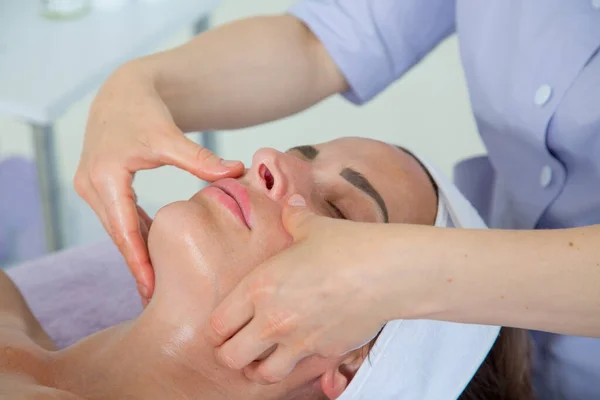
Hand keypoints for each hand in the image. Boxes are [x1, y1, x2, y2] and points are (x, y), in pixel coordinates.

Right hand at [74, 62, 243, 303]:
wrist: (123, 90)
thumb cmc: (145, 110)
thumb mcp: (169, 136)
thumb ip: (200, 159)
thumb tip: (235, 173)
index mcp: (105, 175)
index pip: (124, 229)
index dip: (138, 261)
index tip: (150, 290)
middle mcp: (91, 184)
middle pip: (119, 234)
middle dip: (137, 265)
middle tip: (155, 298)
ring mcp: (92, 185)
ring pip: (118, 228)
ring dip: (136, 252)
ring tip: (154, 284)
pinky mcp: (101, 184)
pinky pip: (119, 216)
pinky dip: (135, 233)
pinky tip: (151, 253)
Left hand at [205, 195, 388, 383]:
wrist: (386, 272)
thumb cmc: (348, 246)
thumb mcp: (312, 226)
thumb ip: (293, 216)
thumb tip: (291, 203)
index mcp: (259, 287)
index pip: (217, 325)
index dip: (218, 329)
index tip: (226, 326)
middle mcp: (272, 319)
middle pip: (231, 357)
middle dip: (232, 353)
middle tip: (241, 345)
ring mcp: (298, 341)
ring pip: (262, 374)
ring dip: (260, 367)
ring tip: (265, 357)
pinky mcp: (323, 353)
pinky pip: (299, 371)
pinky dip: (295, 366)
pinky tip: (301, 350)